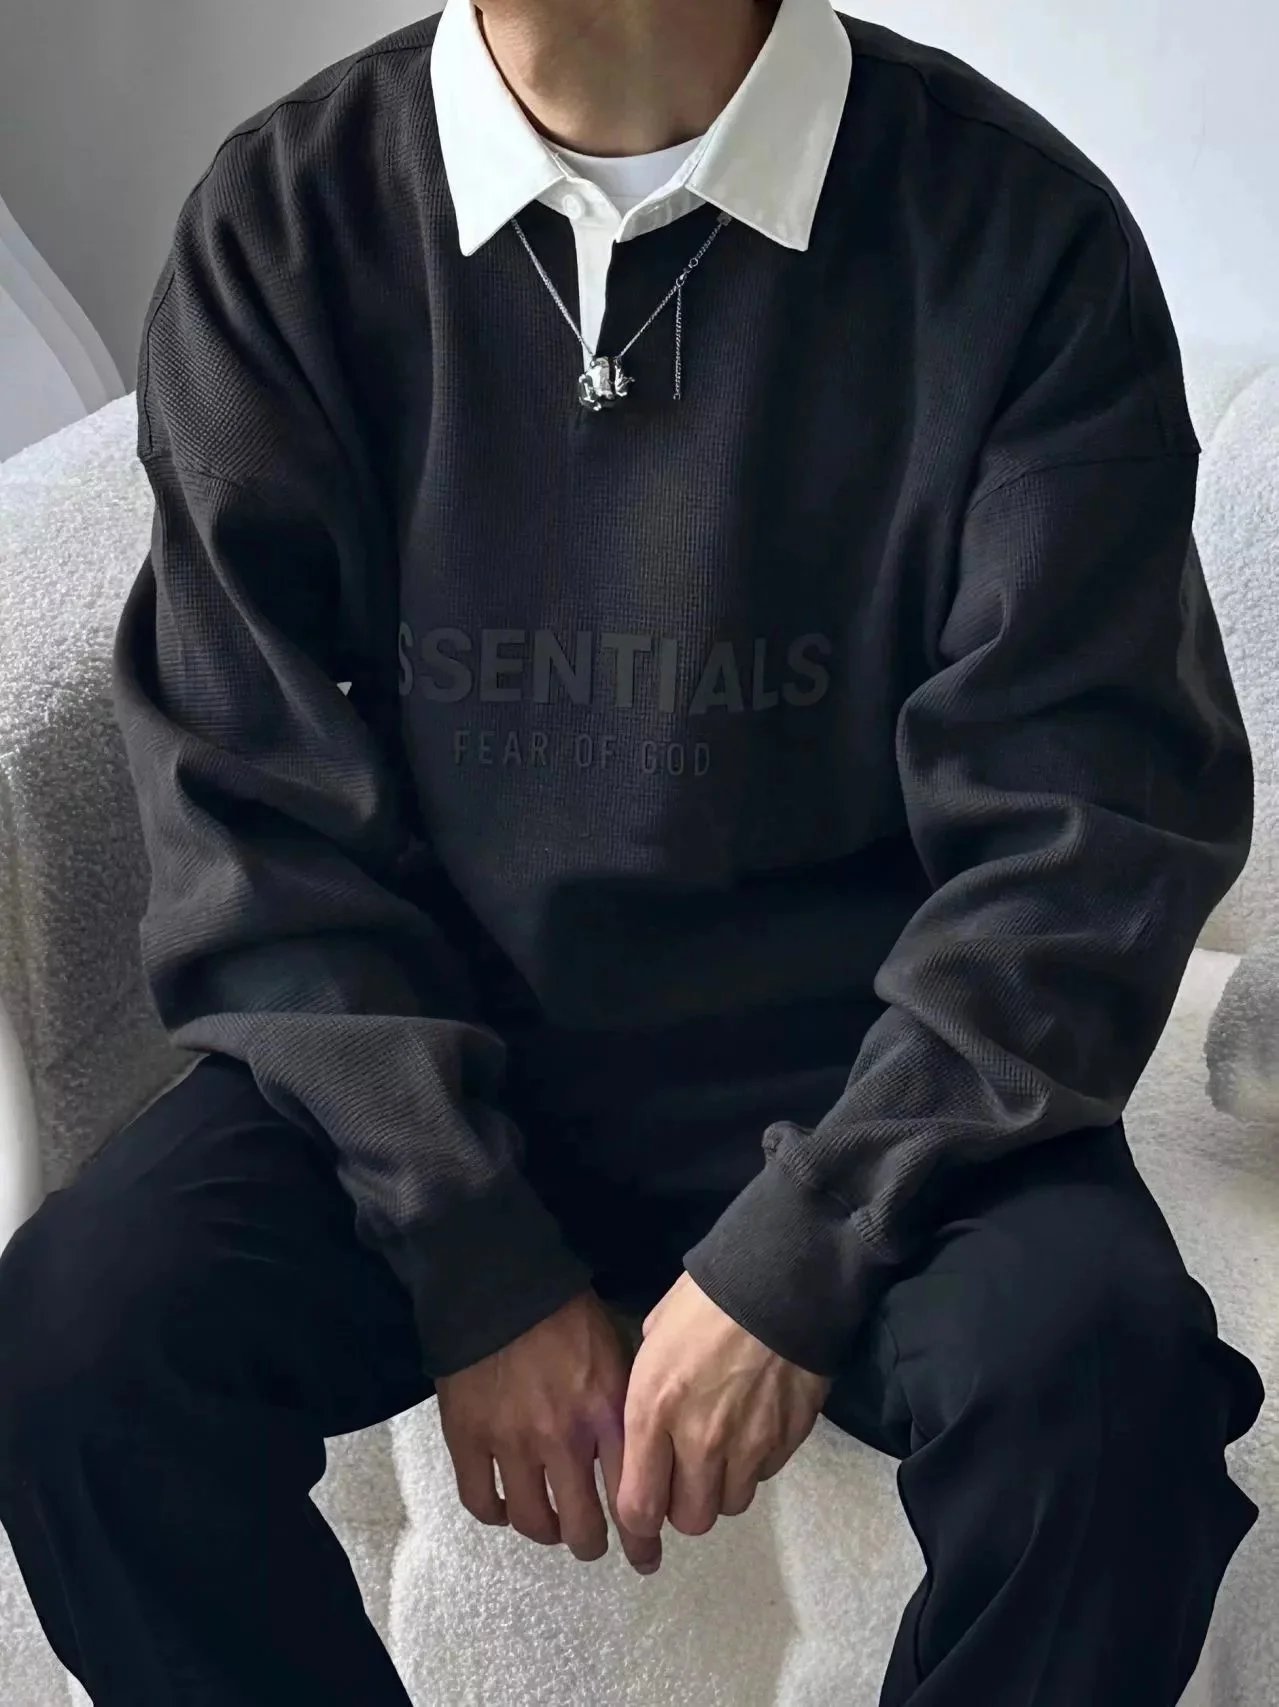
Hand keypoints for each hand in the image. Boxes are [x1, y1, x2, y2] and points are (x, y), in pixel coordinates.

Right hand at [436, 1291, 660, 1573]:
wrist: (498, 1283)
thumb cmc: (565, 1311)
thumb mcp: (617, 1352)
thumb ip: (627, 1406)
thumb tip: (645, 1451)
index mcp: (605, 1413)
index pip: (632, 1497)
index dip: (640, 1540)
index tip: (645, 1555)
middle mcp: (561, 1438)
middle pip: (581, 1527)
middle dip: (592, 1544)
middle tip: (593, 1542)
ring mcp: (510, 1442)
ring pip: (532, 1522)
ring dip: (547, 1531)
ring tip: (551, 1525)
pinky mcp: (467, 1438)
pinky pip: (481, 1501)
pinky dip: (496, 1513)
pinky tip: (507, 1505)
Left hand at [616, 1272, 829, 1538]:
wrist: (780, 1280)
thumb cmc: (706, 1298)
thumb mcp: (655, 1336)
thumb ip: (647, 1388)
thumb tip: (649, 1417)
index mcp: (655, 1409)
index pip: (640, 1505)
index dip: (639, 1517)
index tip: (643, 1505)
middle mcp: (700, 1440)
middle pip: (690, 1519)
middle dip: (683, 1506)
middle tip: (684, 1477)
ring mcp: (749, 1444)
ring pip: (731, 1504)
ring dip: (721, 1487)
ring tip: (722, 1452)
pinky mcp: (788, 1439)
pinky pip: (765, 1475)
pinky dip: (755, 1464)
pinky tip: (753, 1428)